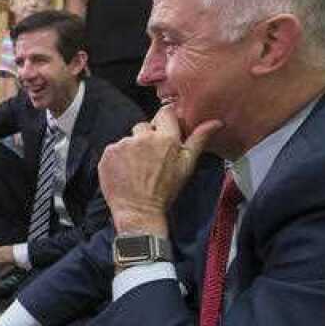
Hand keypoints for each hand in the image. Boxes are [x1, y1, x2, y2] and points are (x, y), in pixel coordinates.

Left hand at [98, 106, 221, 235]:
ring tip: (137, 169)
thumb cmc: (164, 191)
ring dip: (132, 149)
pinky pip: (114, 150)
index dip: (164, 123)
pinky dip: (118, 159)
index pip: (164, 113)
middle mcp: (143, 137)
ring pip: (128, 139)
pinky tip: (125, 172)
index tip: (164, 134)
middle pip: (143, 126)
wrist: (139, 212)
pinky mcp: (108, 154)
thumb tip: (216, 122)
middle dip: (147, 138)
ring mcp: (123, 145)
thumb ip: (199, 140)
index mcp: (166, 138)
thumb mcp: (186, 166)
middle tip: (150, 160)